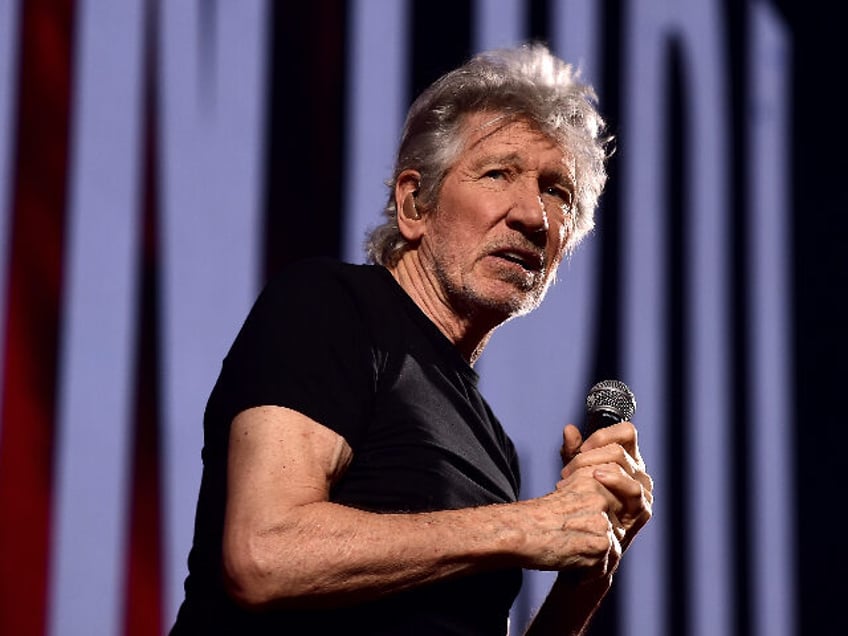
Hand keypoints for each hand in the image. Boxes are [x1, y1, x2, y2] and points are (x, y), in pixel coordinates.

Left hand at [558, 422, 652, 551]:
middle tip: (565, 472)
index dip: (602, 435)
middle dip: (587, 457)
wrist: (586, 545)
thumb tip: (569, 429)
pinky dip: (612, 483)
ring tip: (571, 478)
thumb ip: (573, 452)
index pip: (626, 432)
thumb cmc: (582, 506)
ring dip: (593, 468)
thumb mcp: (574, 474)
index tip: (579, 449)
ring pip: (625, 467)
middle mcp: (639, 473)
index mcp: (628, 460)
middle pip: (618, 449)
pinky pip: (633, 491)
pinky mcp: (642, 512)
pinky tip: (593, 482)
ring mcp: (643, 493)